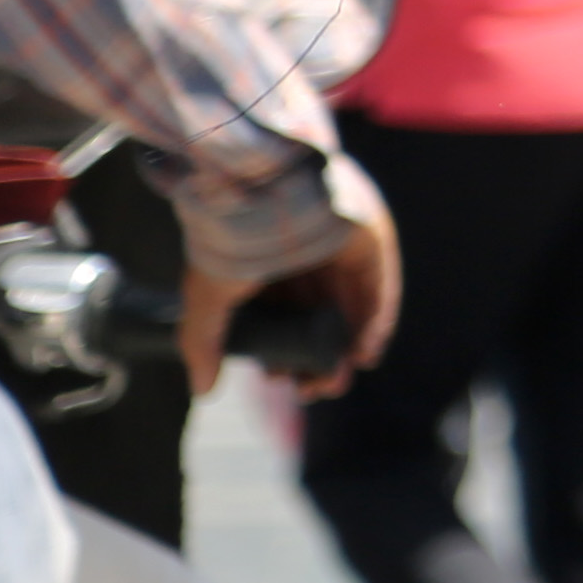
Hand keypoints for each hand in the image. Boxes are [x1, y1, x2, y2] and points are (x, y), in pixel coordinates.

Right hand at [179, 214, 398, 400]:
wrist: (261, 193)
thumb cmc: (228, 242)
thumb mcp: (206, 295)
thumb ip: (203, 341)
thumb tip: (204, 388)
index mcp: (265, 261)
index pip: (279, 313)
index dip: (281, 349)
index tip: (276, 377)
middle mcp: (305, 254)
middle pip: (317, 314)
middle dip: (314, 356)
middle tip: (309, 389)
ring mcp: (341, 247)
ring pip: (350, 307)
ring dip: (346, 348)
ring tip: (334, 382)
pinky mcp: (372, 241)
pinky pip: (379, 289)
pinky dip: (375, 324)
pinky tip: (364, 355)